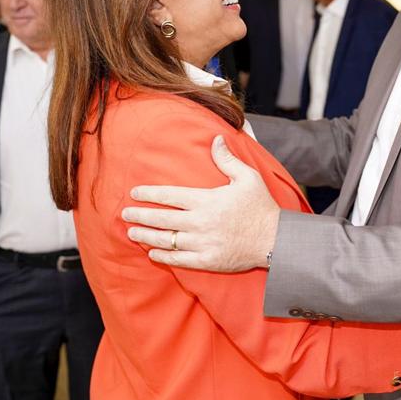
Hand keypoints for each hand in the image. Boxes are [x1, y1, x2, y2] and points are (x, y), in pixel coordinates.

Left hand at [121, 135, 280, 271]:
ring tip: (132, 233)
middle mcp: (200, 222)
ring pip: (166, 240)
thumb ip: (227, 159)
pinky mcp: (207, 261)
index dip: (149, 194)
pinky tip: (152, 252)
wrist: (276, 240)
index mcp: (206, 200)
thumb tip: (215, 139)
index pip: (169, 196)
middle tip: (125, 214)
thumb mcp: (247, 177)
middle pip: (161, 219)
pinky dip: (162, 256)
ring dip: (145, 236)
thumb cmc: (260, 207)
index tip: (134, 193)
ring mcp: (202, 243)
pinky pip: (179, 260)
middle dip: (140, 216)